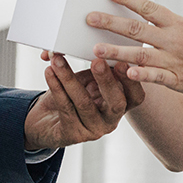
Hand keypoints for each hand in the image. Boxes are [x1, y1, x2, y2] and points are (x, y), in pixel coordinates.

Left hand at [22, 52, 145, 150]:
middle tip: (97, 61)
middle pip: (116, 102)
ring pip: (84, 103)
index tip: (122, 61)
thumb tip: (93, 48)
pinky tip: (50, 72)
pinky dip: (56, 86)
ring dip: (69, 78)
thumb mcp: (88, 80)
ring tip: (58, 60)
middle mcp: (111, 120)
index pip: (136, 96)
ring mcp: (93, 130)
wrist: (46, 121)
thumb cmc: (72, 97)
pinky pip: (65, 107)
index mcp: (121, 105)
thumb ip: (95, 67)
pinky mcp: (73, 135)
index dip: (132, 81)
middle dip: (106, 80)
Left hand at [86, 0, 182, 100]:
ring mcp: (176, 61)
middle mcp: (175, 40)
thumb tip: (148, 13)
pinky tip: (126, 74)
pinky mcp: (179, 81)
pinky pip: (157, 78)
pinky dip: (142, 75)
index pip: (148, 7)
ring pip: (141, 55)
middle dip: (111, 23)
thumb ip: (170, 24)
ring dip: (117, 52)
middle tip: (88, 18)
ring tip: (95, 50)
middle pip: (137, 29)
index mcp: (178, 24)